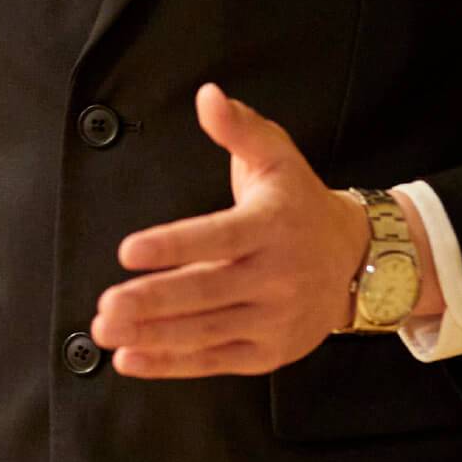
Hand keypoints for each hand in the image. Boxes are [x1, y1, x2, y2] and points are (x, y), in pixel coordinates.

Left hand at [90, 81, 371, 377]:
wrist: (354, 260)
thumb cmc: (299, 203)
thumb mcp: (276, 154)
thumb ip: (238, 127)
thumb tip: (207, 96)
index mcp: (271, 225)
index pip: (218, 237)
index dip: (173, 245)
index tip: (128, 250)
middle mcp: (275, 276)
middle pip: (206, 291)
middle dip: (152, 301)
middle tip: (106, 304)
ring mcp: (272, 319)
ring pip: (205, 332)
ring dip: (152, 335)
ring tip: (107, 330)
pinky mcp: (266, 353)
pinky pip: (213, 361)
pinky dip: (170, 365)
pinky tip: (130, 358)